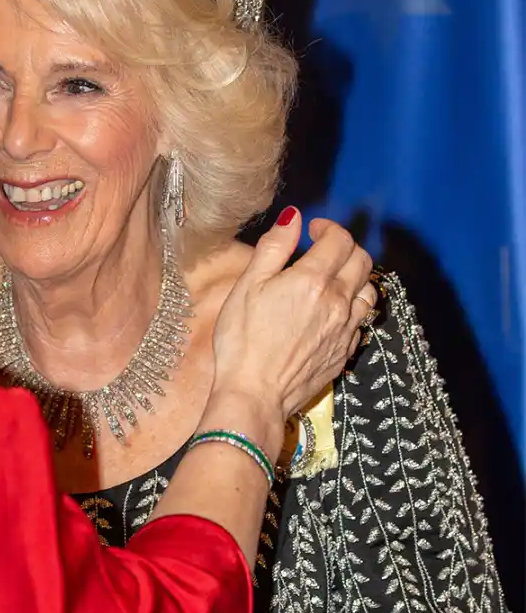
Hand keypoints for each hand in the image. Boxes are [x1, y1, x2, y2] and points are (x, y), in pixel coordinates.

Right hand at [211, 208, 375, 425]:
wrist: (254, 394)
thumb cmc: (242, 340)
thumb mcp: (248, 286)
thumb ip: (274, 248)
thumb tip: (293, 217)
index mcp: (313, 280)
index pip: (339, 240)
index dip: (328, 228)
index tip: (313, 230)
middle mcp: (338, 302)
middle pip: (362, 261)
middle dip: (346, 247)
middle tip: (325, 249)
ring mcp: (346, 329)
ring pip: (369, 291)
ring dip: (356, 277)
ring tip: (334, 279)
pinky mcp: (344, 352)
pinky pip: (361, 321)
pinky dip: (353, 308)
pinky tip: (333, 312)